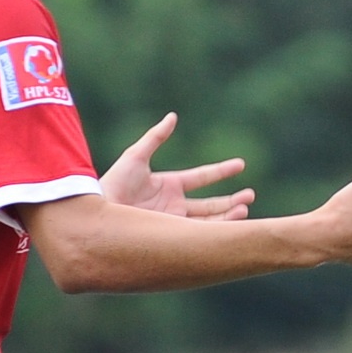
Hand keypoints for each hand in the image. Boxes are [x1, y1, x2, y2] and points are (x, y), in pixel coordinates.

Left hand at [100, 112, 252, 220]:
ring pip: (208, 220)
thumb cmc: (114, 182)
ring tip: (246, 208)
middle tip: (250, 196)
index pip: (202, 177)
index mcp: (169, 185)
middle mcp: (174, 204)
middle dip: (231, 200)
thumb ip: (155, 137)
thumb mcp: (136, 156)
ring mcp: (174, 221)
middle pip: (210, 203)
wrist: (100, 211)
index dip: (221, 171)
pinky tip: (231, 222)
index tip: (241, 164)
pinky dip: (216, 229)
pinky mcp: (171, 236)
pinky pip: (198, 234)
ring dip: (228, 214)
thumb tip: (172, 116)